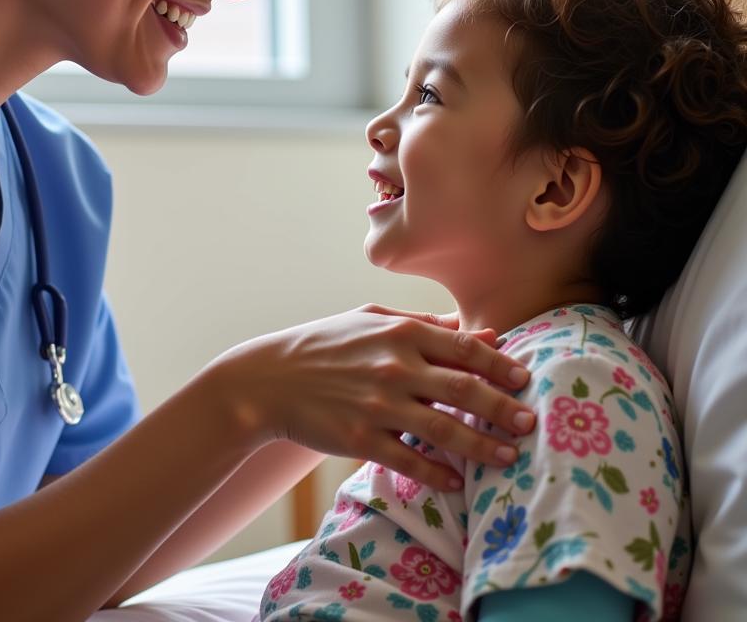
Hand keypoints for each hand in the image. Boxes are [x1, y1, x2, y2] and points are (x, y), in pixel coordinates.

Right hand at [208, 304, 534, 490]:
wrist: (270, 378)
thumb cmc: (324, 343)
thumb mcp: (371, 319)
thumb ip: (424, 324)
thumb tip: (477, 333)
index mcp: (400, 333)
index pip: (463, 348)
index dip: (499, 365)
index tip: (525, 378)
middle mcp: (394, 367)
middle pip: (464, 389)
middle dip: (503, 407)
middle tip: (529, 422)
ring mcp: (379, 405)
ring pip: (445, 430)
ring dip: (482, 446)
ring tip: (508, 456)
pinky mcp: (362, 439)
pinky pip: (411, 461)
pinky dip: (438, 473)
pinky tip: (456, 481)